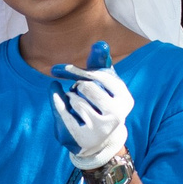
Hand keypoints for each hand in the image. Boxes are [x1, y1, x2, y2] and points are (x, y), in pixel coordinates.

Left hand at [48, 49, 132, 168]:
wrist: (98, 140)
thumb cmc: (100, 103)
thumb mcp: (103, 83)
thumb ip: (101, 63)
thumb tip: (100, 43)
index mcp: (124, 98)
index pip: (98, 75)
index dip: (76, 71)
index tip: (58, 69)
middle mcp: (117, 114)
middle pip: (85, 86)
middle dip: (76, 87)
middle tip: (78, 94)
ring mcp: (100, 128)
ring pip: (74, 99)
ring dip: (69, 98)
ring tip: (77, 106)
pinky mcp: (82, 137)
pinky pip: (63, 112)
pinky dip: (58, 104)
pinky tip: (59, 102)